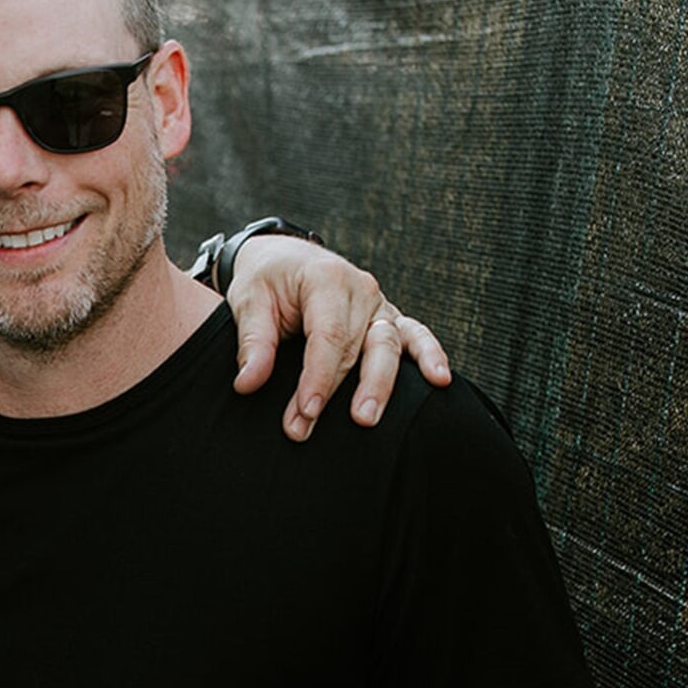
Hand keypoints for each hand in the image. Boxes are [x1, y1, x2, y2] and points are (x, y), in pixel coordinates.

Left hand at [223, 235, 452, 440]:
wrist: (285, 258)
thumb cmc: (266, 280)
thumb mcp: (248, 302)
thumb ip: (252, 342)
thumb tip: (247, 383)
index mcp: (326, 279)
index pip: (327, 336)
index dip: (316, 377)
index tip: (303, 412)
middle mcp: (360, 289)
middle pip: (356, 347)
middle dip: (334, 393)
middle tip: (307, 428)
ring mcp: (379, 304)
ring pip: (388, 345)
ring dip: (380, 385)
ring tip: (367, 419)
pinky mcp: (388, 319)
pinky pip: (415, 335)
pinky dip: (429, 355)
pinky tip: (440, 380)